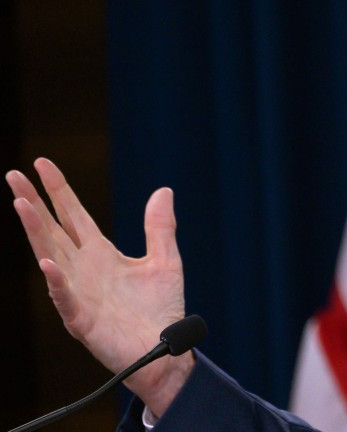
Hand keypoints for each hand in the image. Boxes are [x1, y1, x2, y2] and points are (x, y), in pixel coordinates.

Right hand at [7, 158, 192, 415]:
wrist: (165, 349)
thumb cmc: (160, 308)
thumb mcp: (165, 260)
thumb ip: (160, 227)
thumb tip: (163, 190)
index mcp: (100, 253)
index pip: (73, 215)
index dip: (58, 190)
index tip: (41, 164)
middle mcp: (83, 268)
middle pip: (52, 229)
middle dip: (33, 202)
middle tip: (13, 175)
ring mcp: (79, 292)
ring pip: (50, 255)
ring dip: (36, 232)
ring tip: (22, 205)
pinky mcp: (81, 319)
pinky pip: (65, 297)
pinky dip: (57, 280)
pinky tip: (47, 262)